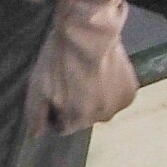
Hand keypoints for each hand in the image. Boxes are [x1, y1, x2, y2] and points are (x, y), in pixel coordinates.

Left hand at [17, 0, 138, 137]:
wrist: (89, 31)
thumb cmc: (60, 59)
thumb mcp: (37, 87)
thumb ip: (36, 115)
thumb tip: (36, 136)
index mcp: (77, 120)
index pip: (64, 126)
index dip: (57, 110)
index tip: (56, 91)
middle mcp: (101, 119)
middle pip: (84, 117)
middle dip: (77, 103)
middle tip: (72, 78)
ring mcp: (119, 105)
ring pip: (102, 106)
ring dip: (96, 96)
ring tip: (89, 72)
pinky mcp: (131, 91)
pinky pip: (117, 95)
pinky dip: (112, 87)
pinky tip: (104, 70)